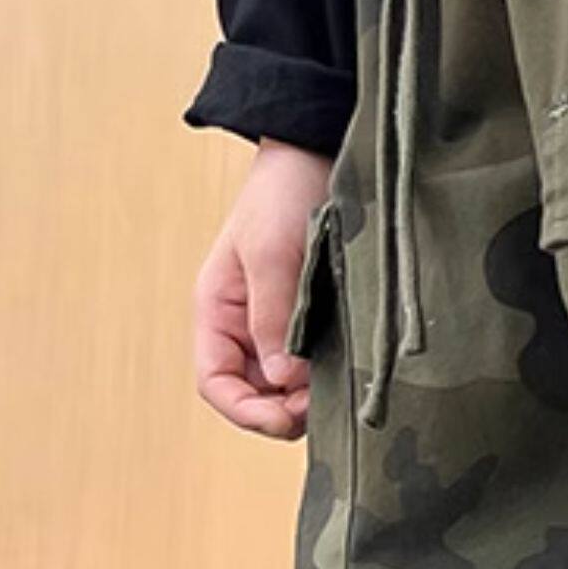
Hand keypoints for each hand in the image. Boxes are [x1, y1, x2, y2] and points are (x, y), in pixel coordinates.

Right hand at [193, 139, 333, 439]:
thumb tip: (282, 380)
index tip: (286, 416)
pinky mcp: (314, 316)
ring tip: (340, 388)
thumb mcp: (271, 253)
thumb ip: (272, 318)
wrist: (317, 152)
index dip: (246, 411)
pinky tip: (350, 370)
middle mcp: (245, 325)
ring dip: (307, 396)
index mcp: (218, 311)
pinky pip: (314, 362)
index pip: (216, 383)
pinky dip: (327, 375)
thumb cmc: (281, 194)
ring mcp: (280, 323)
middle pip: (253, 394)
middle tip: (324, 403)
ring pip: (285, 385)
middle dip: (282, 410)